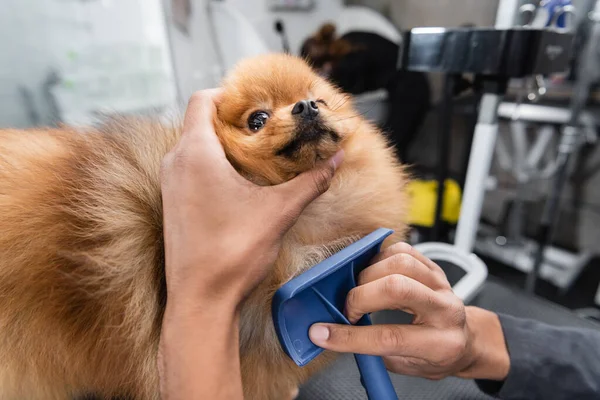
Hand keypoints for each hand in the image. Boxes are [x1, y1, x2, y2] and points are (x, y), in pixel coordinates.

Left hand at [158, 89, 342, 398]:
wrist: (201, 300)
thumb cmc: (232, 253)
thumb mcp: (279, 211)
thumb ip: (310, 181)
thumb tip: (335, 159)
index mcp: (195, 153)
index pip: (201, 100)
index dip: (228, 93)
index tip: (254, 101)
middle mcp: (175, 163)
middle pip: (199, 122)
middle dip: (232, 121)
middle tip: (265, 127)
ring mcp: (170, 185)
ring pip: (193, 147)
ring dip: (222, 145)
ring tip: (256, 154)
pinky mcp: (173, 205)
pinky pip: (189, 170)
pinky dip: (211, 166)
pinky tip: (240, 183)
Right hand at [309, 243, 509, 380]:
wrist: (464, 340)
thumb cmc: (434, 356)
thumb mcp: (405, 366)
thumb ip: (372, 349)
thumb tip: (331, 331)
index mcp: (441, 343)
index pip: (389, 337)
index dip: (349, 336)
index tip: (322, 333)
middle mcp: (445, 309)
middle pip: (397, 289)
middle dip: (360, 297)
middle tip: (347, 311)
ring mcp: (441, 283)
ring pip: (400, 263)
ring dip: (369, 275)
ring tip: (360, 291)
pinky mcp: (433, 267)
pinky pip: (402, 250)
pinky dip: (379, 259)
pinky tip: (372, 274)